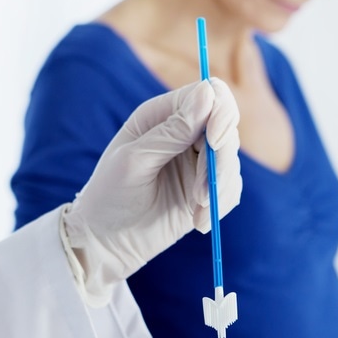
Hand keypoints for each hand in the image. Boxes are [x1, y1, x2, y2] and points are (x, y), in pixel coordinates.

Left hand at [61, 78, 240, 305]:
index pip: (209, 94)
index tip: (215, 140)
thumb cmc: (109, 195)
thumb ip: (171, 130)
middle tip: (200, 197)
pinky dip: (220, 206)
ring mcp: (198, 162)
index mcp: (163, 114)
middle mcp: (185, 133)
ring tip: (196, 216)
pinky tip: (197, 222)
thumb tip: (207, 94)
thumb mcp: (134, 160)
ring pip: (232, 162)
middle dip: (220, 164)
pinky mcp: (207, 190)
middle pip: (227, 130)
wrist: (106, 242)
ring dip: (218, 190)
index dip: (221, 112)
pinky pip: (231, 190)